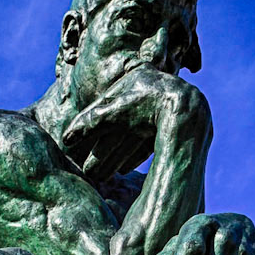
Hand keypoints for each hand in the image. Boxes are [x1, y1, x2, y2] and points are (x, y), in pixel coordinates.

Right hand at [61, 68, 208, 181]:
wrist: (188, 113)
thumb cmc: (148, 107)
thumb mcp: (114, 114)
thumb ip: (90, 124)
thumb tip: (66, 139)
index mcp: (134, 78)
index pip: (103, 108)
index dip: (86, 129)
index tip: (72, 146)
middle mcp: (149, 90)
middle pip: (117, 125)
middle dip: (101, 150)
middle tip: (88, 171)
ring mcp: (164, 106)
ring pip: (131, 136)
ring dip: (115, 156)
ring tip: (103, 175)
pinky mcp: (176, 123)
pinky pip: (149, 140)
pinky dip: (135, 153)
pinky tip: (126, 169)